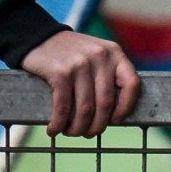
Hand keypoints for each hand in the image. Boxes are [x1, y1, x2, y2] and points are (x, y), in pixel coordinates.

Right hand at [19, 30, 140, 138]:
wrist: (38, 38)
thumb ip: (107, 76)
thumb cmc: (70, 55)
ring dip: (77, 129)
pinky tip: (54, 129)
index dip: (125, 108)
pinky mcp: (60, 72)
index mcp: (114, 53)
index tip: (114, 121)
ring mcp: (80, 64)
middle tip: (87, 133)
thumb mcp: (96, 56)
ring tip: (70, 133)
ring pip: (85, 109)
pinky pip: (63, 107)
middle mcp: (100, 57)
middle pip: (105, 103)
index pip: (132, 84)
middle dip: (96, 126)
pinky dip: (58, 124)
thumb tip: (111, 116)